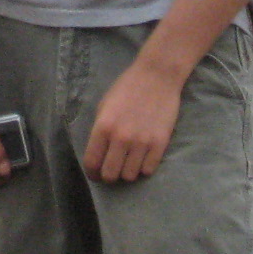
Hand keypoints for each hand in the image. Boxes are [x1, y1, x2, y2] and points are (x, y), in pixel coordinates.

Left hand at [83, 61, 182, 182]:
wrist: (157, 77)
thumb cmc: (127, 88)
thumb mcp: (104, 106)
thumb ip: (100, 130)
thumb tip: (99, 152)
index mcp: (103, 127)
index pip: (92, 162)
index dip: (91, 173)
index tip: (95, 174)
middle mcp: (121, 138)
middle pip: (110, 174)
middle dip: (108, 176)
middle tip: (111, 170)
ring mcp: (142, 142)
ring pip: (130, 176)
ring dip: (127, 172)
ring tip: (128, 163)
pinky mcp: (160, 144)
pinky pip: (148, 170)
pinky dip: (143, 168)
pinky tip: (142, 159)